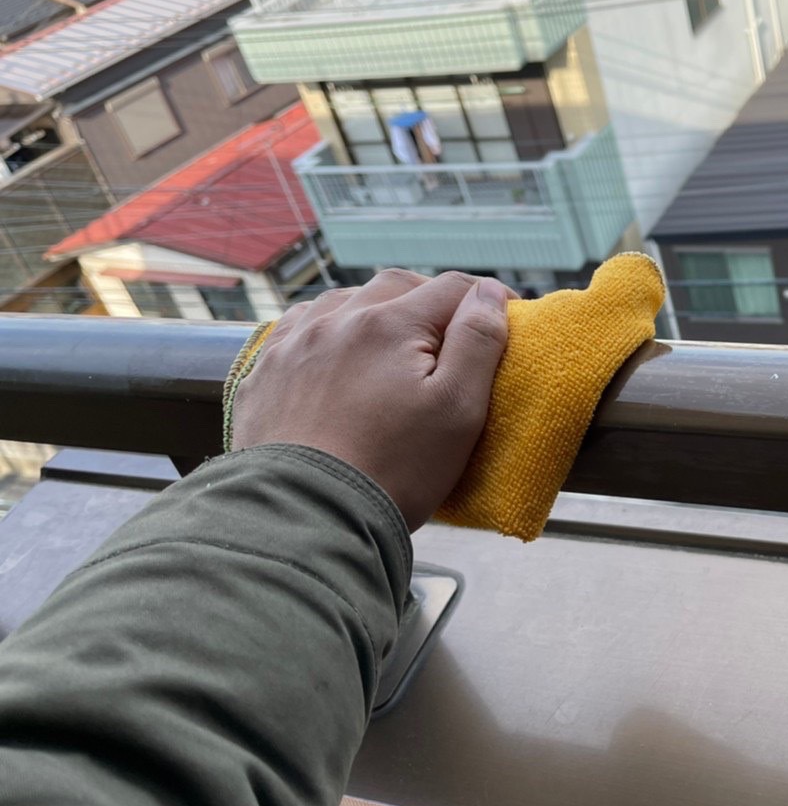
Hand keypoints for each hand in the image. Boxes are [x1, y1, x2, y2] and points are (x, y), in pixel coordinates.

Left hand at [231, 270, 513, 530]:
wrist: (305, 518)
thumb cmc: (392, 470)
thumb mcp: (459, 410)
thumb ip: (478, 342)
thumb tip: (490, 293)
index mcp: (389, 325)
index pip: (451, 288)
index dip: (486, 297)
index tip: (504, 316)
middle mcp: (337, 321)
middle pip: (396, 287)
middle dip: (430, 300)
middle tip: (452, 330)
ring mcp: (294, 345)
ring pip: (343, 302)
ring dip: (375, 310)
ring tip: (394, 342)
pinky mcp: (264, 374)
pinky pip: (298, 330)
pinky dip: (327, 331)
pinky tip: (337, 353)